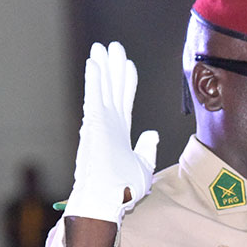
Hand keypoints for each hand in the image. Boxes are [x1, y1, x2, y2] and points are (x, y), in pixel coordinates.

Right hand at [63, 42, 158, 224]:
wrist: (107, 200)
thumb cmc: (122, 190)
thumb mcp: (143, 167)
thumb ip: (147, 148)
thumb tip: (152, 133)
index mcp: (119, 133)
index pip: (124, 101)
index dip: (126, 81)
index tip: (128, 65)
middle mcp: (108, 124)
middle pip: (113, 88)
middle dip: (114, 67)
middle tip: (114, 46)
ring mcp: (100, 123)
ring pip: (103, 87)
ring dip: (104, 66)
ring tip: (103, 47)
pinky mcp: (94, 124)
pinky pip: (94, 96)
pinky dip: (94, 78)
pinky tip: (94, 61)